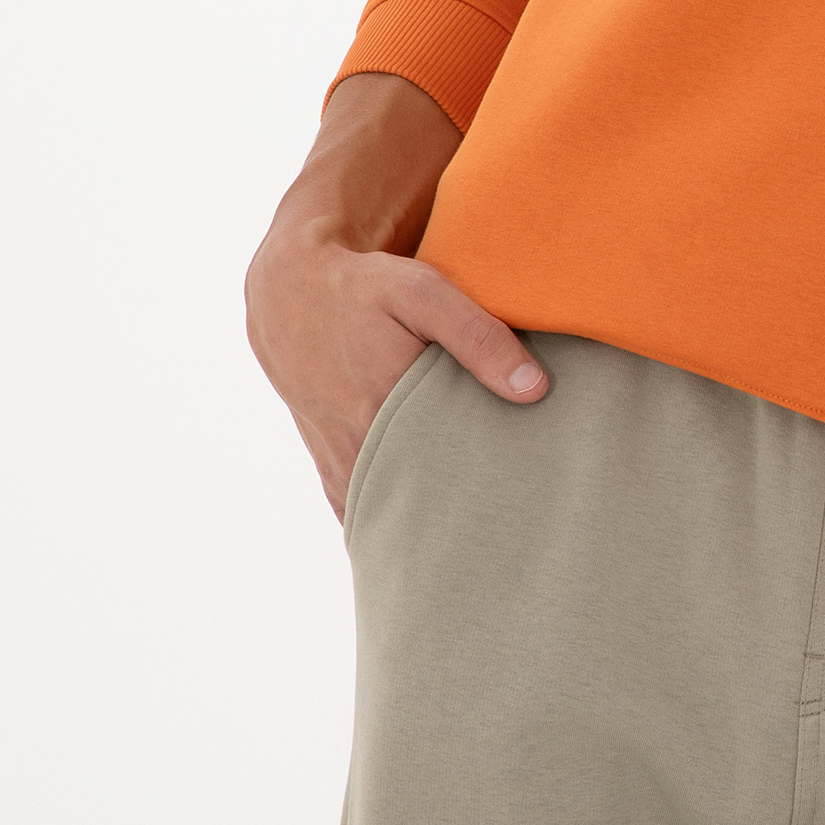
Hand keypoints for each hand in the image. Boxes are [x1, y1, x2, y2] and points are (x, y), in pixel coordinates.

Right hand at [245, 71, 546, 521]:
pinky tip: (427, 534)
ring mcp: (342, 464)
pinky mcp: (331, 470)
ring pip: (394, 516)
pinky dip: (395, 523)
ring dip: (431, 524)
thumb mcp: (423, 294)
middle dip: (470, 516)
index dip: (497, 486)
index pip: (458, 470)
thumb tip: (535, 389)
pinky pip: (364, 515)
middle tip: (515, 526)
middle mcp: (361, 447)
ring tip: (479, 534)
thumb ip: (478, 337)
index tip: (532, 498)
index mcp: (387, 407)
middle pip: (429, 503)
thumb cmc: (365, 289)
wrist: (289, 295)